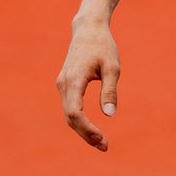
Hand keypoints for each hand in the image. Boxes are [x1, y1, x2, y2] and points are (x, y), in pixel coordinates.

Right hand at [57, 19, 119, 151]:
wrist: (88, 29)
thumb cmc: (103, 46)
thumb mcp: (112, 68)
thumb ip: (110, 91)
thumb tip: (110, 114)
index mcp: (74, 79)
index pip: (74, 112)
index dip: (86, 128)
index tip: (102, 137)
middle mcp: (64, 84)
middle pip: (70, 118)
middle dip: (86, 134)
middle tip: (105, 146)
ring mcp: (63, 85)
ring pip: (69, 115)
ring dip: (83, 131)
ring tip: (101, 142)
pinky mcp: (66, 85)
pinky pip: (70, 108)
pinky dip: (80, 121)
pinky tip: (93, 130)